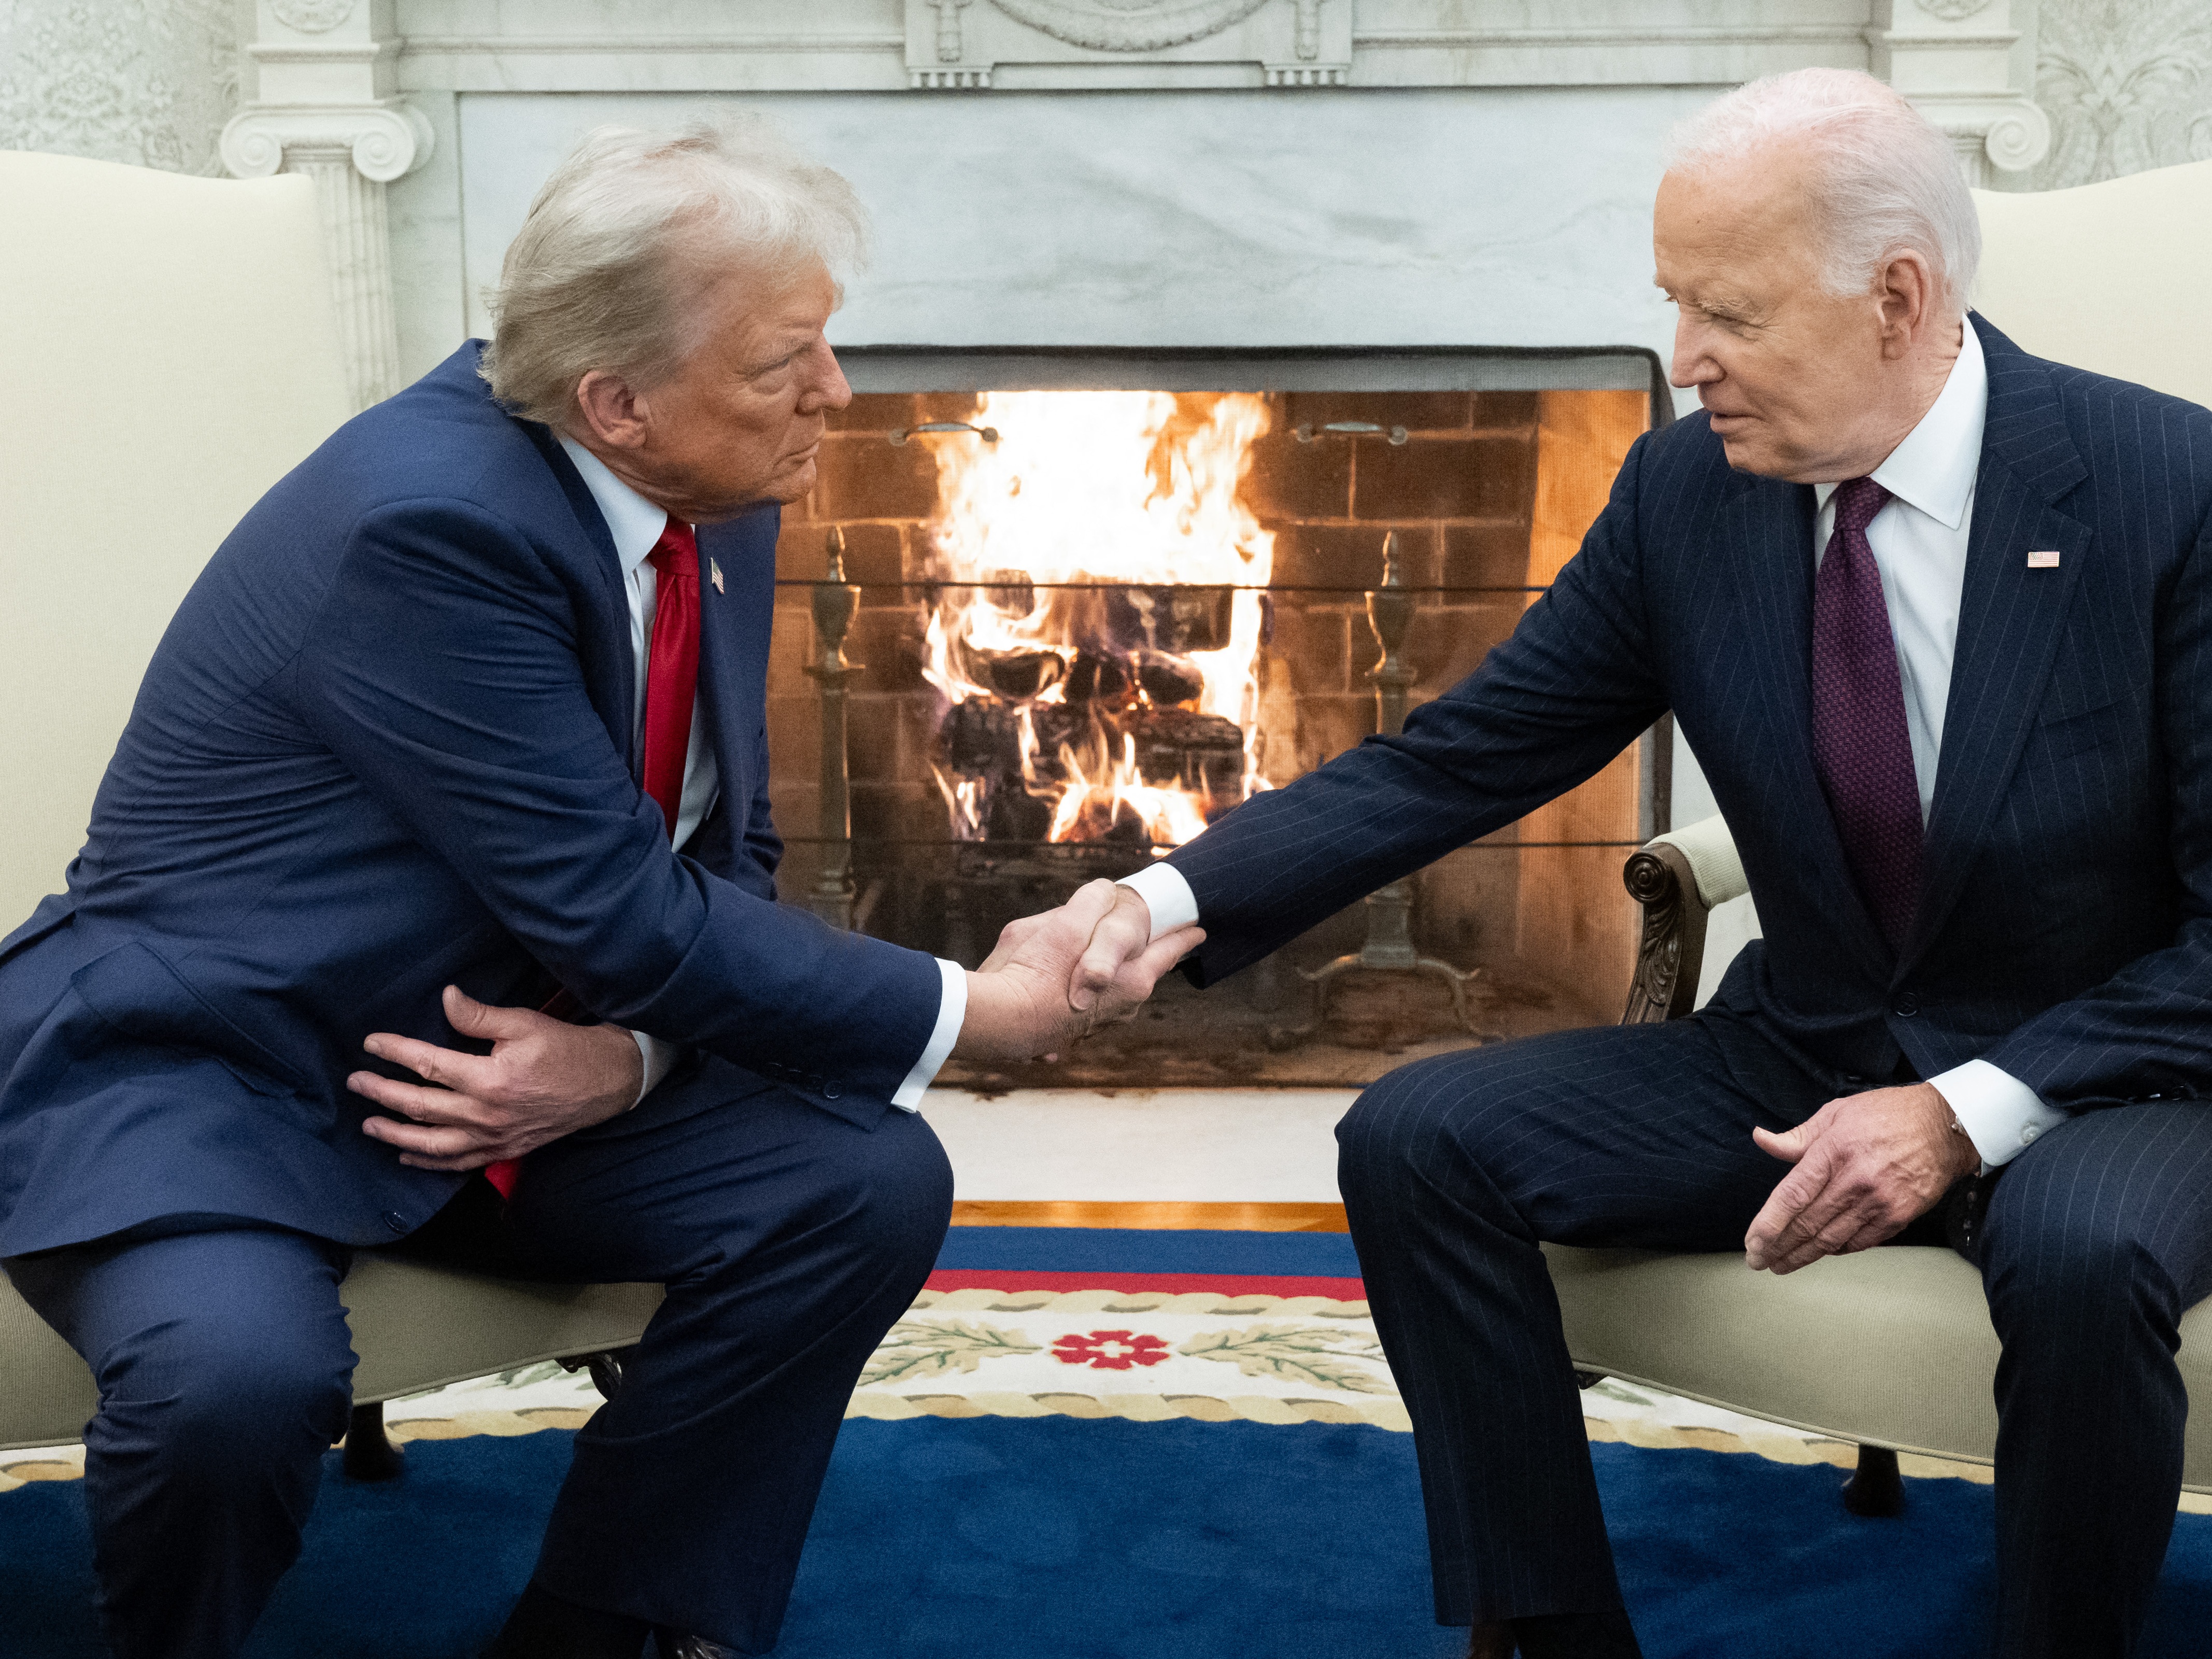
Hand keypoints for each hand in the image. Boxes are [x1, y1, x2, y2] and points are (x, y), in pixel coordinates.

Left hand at [351, 984, 643, 1170]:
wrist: (606, 1082)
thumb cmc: (566, 1048)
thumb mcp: (524, 1023)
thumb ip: (479, 1016)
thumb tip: (445, 999)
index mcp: (488, 1079)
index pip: (428, 1065)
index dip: (395, 1052)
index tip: (371, 1044)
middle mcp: (486, 1114)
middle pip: (420, 1106)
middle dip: (382, 1093)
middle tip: (356, 1083)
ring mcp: (493, 1137)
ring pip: (432, 1142)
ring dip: (396, 1134)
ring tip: (369, 1123)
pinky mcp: (504, 1149)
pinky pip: (458, 1162)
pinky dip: (429, 1161)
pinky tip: (408, 1157)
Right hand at [952, 879, 1202, 1063]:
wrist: (998, 1023)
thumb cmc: (1035, 970)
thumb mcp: (1065, 921)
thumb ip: (1092, 902)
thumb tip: (1103, 893)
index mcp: (1132, 980)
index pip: (1167, 951)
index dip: (1183, 937)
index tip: (1198, 931)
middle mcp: (1121, 1009)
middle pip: (1138, 974)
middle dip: (1139, 957)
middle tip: (1151, 943)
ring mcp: (1093, 1027)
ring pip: (1106, 994)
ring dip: (1101, 978)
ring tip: (1092, 962)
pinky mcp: (1064, 1037)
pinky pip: (1075, 1010)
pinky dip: (1069, 997)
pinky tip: (1052, 989)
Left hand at [1743, 1082, 1978, 1274]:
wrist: (1945, 1127)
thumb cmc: (1887, 1115)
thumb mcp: (1837, 1112)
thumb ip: (1798, 1136)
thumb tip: (1761, 1139)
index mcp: (1834, 1151)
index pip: (1792, 1195)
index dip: (1768, 1224)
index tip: (1752, 1243)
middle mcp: (1856, 1180)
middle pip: (1808, 1223)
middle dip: (1778, 1247)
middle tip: (1758, 1261)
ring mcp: (1879, 1202)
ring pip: (1831, 1239)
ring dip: (1802, 1255)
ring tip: (1781, 1264)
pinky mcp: (1899, 1216)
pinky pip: (1859, 1242)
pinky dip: (1835, 1250)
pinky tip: (1819, 1252)